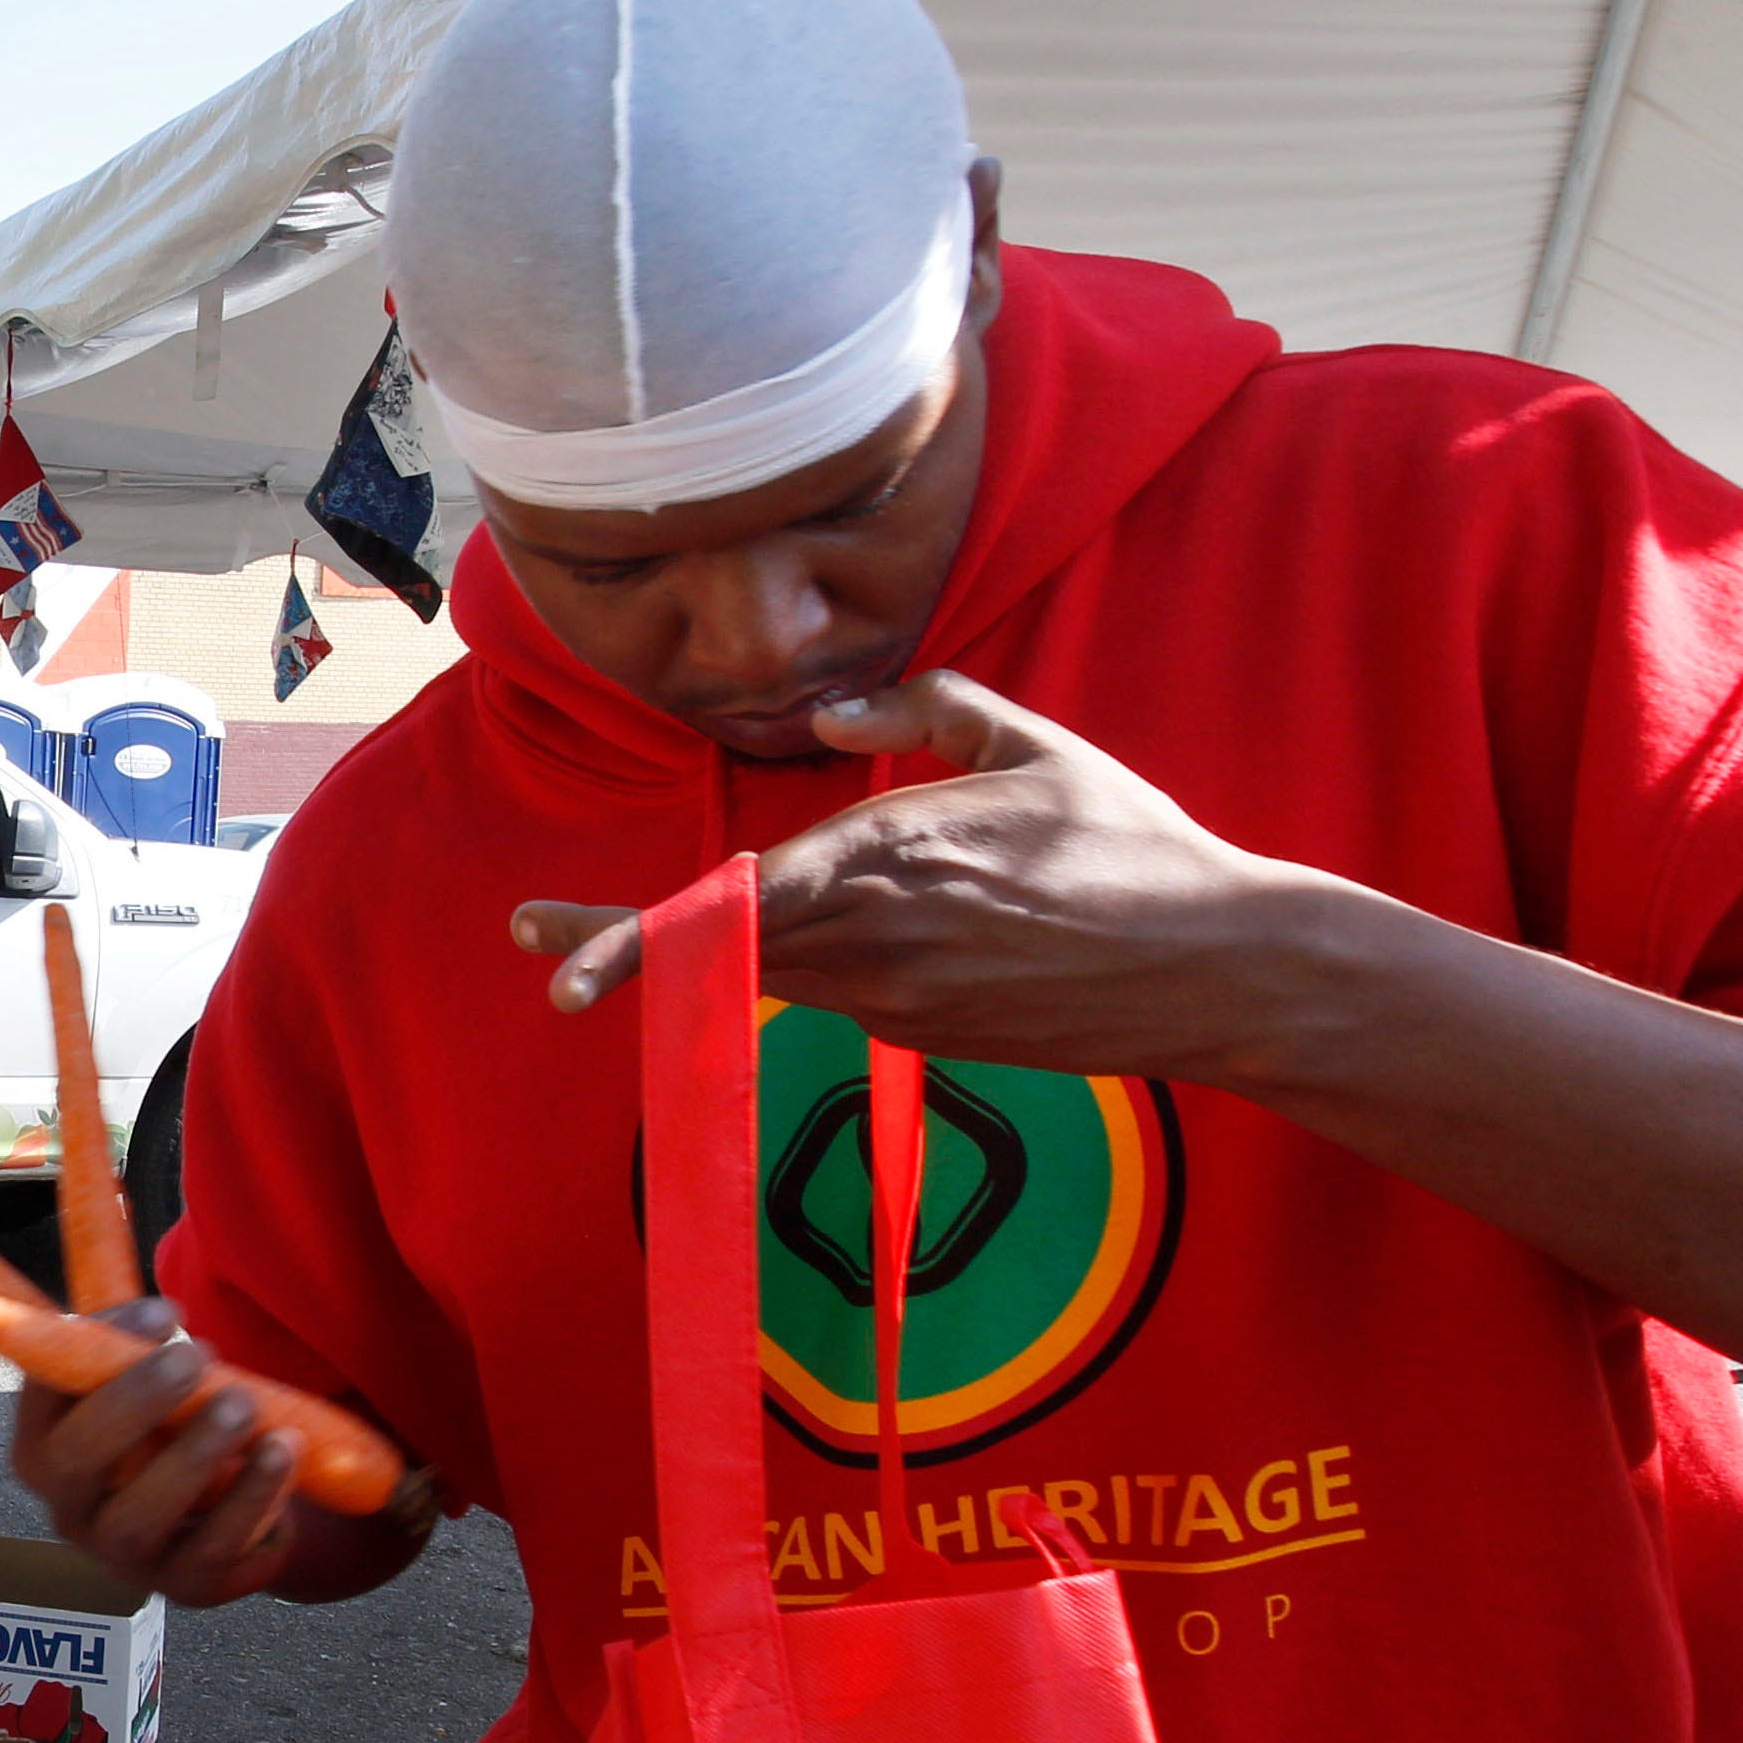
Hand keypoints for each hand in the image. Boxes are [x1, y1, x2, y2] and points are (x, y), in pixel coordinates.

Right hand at [6, 1296, 305, 1607]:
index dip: (98, 1348)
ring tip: (253, 1409)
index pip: (45, 1390)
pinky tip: (283, 1457)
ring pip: (144, 1515)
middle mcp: (67, 1506)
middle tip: (199, 1357)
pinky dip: (250, 1506)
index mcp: (42, 1442)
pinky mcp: (184, 1589)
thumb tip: (104, 1187)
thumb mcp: (145, 1375)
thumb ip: (126, 1327)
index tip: (163, 1310)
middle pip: (79, 1459)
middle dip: (137, 1405)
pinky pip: (212, 1556)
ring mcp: (122, 1556)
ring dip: (200, 1458)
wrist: (225, 1513)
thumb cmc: (172, 1425)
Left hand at [508, 670, 1346, 1079]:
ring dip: (693, 954)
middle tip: (529, 940)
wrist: (1213, 967)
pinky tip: (792, 944)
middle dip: (620, 944)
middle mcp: (880, 935)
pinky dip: (793, 964)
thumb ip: (923, 710)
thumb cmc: (1129, 840)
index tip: (556, 955)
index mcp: (894, 851)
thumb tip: (826, 709)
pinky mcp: (922, 1033)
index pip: (737, 897)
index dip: (640, 932)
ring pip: (767, 971)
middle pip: (720, 948)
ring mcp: (899, 997)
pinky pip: (832, 991)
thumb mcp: (1029, 743)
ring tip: (596, 945)